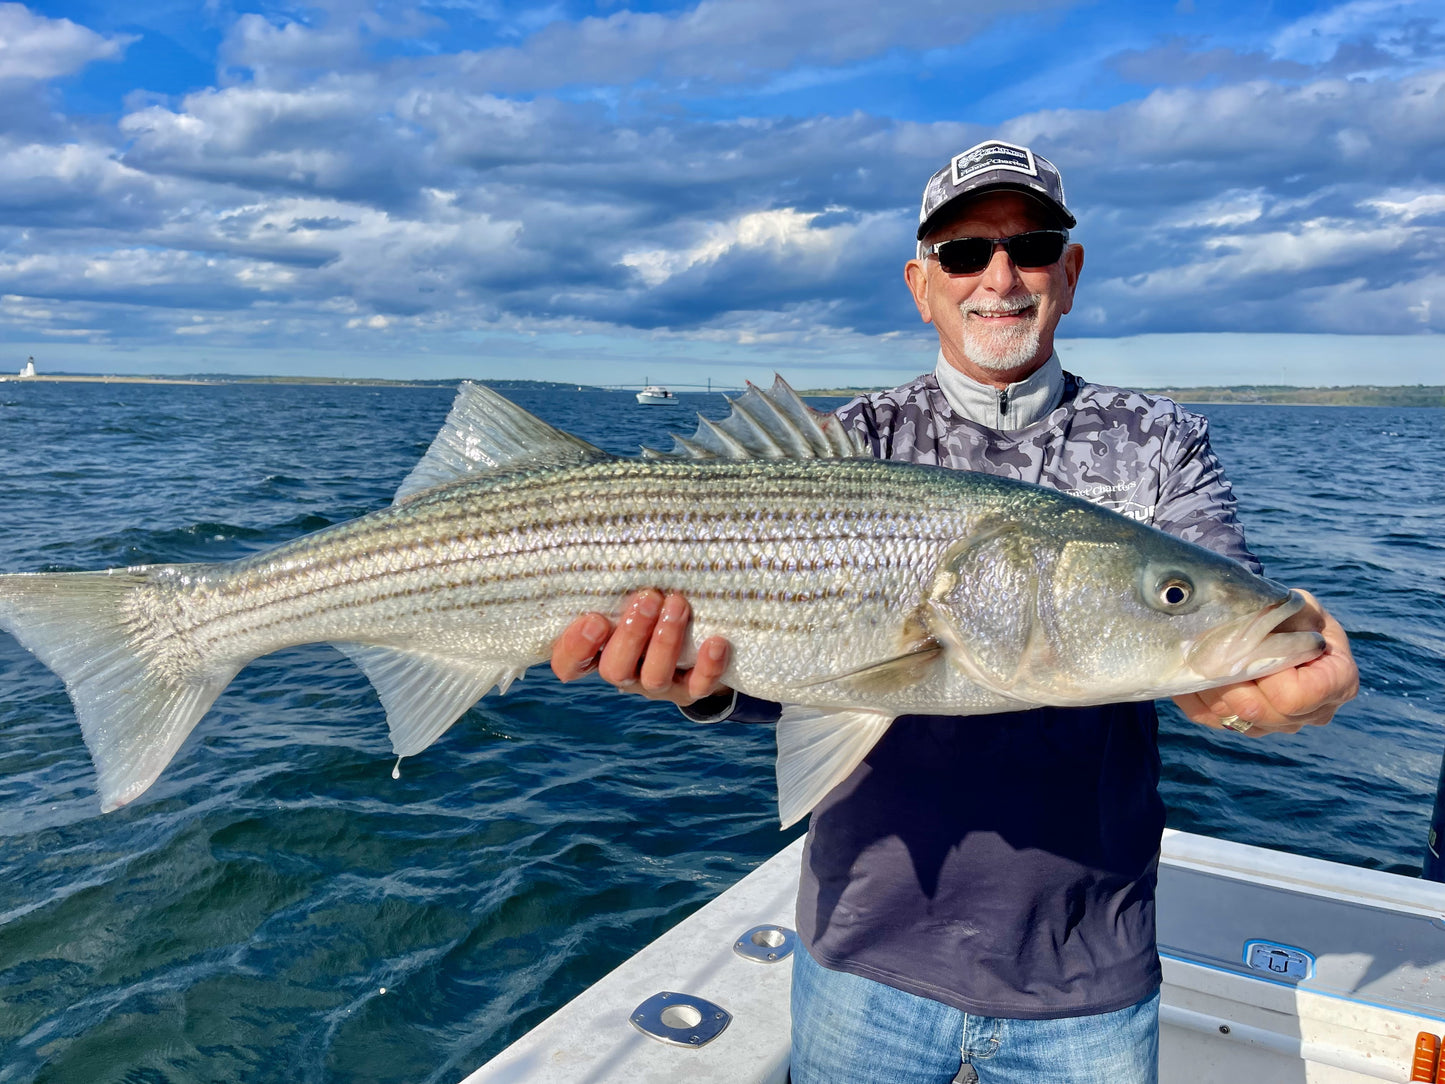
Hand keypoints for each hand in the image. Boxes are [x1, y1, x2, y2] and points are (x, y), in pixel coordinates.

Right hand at [550, 588, 731, 707]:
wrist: (694, 640)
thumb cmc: (648, 604)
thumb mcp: (625, 595)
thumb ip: (615, 583)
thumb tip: (614, 536)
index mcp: (598, 652)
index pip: (569, 663)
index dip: (575, 648)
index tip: (593, 619)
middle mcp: (625, 672)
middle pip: (615, 669)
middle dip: (632, 633)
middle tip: (648, 597)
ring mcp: (657, 685)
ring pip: (654, 677)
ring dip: (665, 641)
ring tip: (677, 603)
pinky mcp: (691, 691)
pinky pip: (698, 686)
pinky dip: (708, 666)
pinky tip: (716, 642)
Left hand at [1173, 590, 1357, 736]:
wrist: (1276, 625)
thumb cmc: (1294, 614)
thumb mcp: (1298, 606)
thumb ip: (1285, 617)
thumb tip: (1255, 629)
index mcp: (1338, 682)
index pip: (1296, 697)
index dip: (1269, 674)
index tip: (1255, 646)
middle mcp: (1313, 712)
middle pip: (1261, 712)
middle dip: (1230, 679)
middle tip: (1210, 649)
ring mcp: (1279, 725)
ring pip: (1232, 717)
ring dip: (1208, 685)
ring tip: (1196, 655)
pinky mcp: (1247, 727)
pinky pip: (1210, 718)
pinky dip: (1194, 695)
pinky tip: (1188, 670)